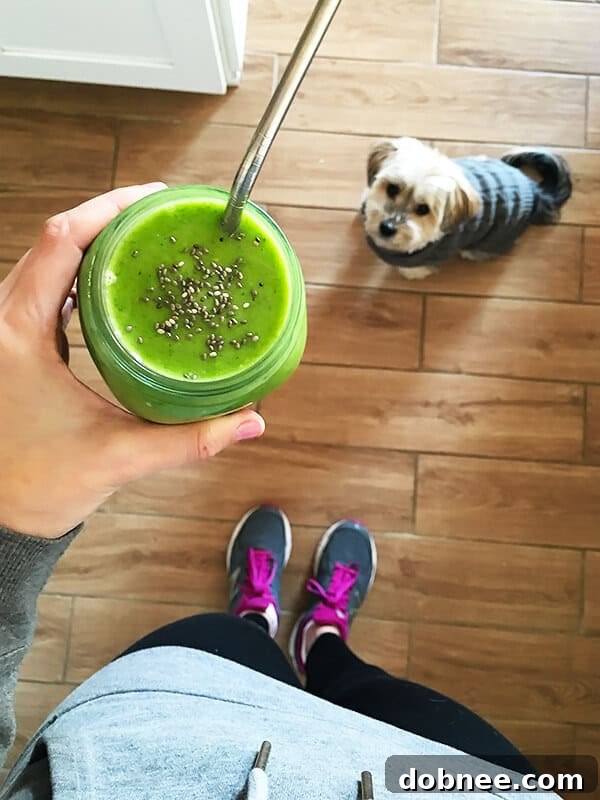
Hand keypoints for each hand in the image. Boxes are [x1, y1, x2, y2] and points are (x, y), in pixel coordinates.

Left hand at [0, 185, 264, 537]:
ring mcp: (4, 331)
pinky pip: (44, 288)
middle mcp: (3, 323)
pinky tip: (113, 282)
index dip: (105, 210)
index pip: (58, 243)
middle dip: (105, 217)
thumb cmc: (38, 486)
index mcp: (17, 336)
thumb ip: (190, 440)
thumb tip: (249, 422)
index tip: (151, 200)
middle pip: (52, 241)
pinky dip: (79, 274)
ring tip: (142, 236)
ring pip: (45, 262)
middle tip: (158, 212)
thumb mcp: (119, 458)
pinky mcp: (13, 344)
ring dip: (91, 242)